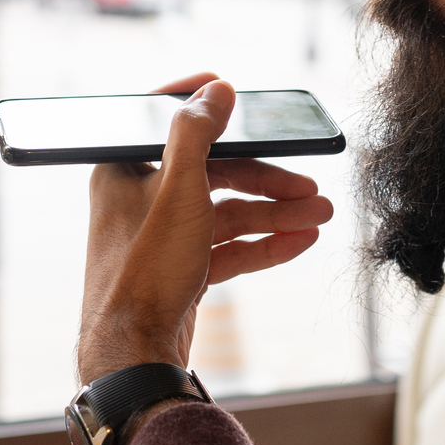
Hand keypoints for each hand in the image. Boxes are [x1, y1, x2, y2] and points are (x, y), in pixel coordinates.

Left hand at [78, 73, 333, 378]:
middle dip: (267, 178)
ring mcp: (163, 236)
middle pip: (214, 172)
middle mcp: (140, 198)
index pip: (164, 119)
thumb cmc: (144, 270)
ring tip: (321, 217)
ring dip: (275, 213)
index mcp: (123, 169)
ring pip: (227, 212)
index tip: (237, 94)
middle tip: (310, 187)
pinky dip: (263, 243)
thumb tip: (216, 89)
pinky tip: (300, 242)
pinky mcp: (181, 269)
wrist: (134, 355)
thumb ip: (196, 133)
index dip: (202, 103)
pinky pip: (228, 247)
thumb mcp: (178, 189)